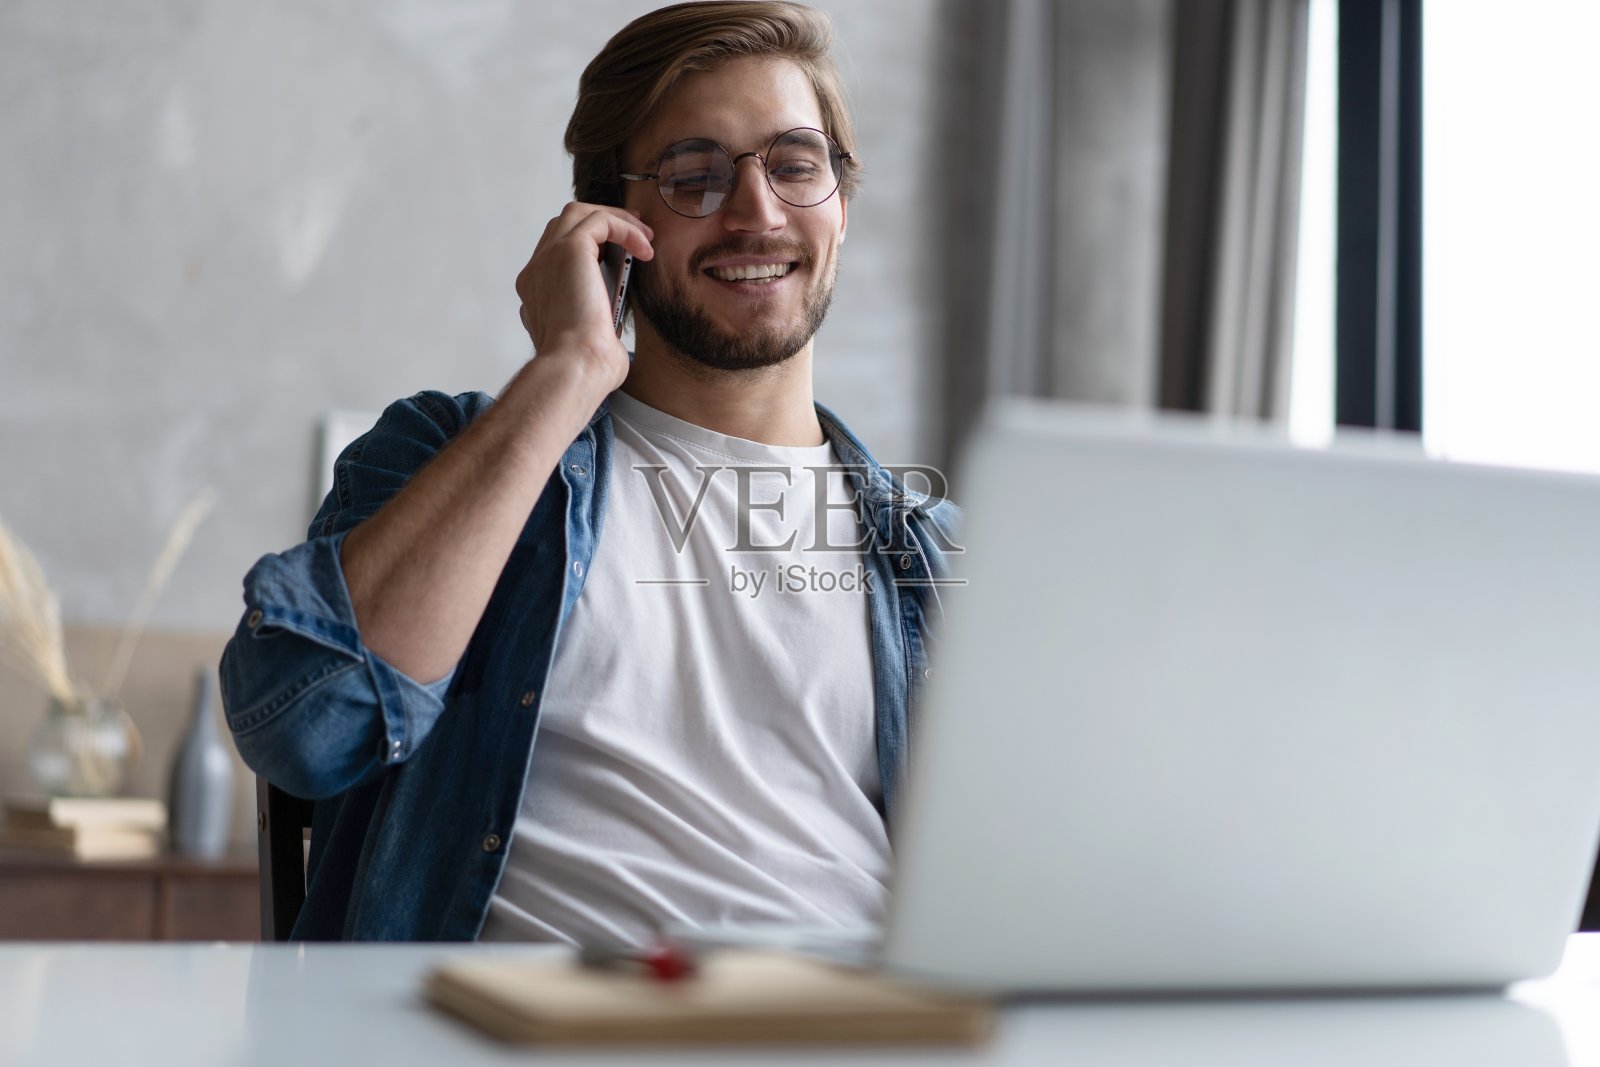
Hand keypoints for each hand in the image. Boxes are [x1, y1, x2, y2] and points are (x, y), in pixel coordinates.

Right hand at [515, 204, 652, 386]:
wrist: (575, 369)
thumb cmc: (587, 368)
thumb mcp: (589, 340)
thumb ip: (593, 322)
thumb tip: (609, 323)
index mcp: (537, 294)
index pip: (557, 254)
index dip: (591, 246)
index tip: (621, 251)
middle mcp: (536, 273)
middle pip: (563, 226)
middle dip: (602, 223)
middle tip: (637, 232)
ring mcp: (547, 259)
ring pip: (578, 214)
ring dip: (614, 219)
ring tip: (645, 236)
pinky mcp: (568, 250)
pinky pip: (599, 220)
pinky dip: (624, 228)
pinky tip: (645, 248)